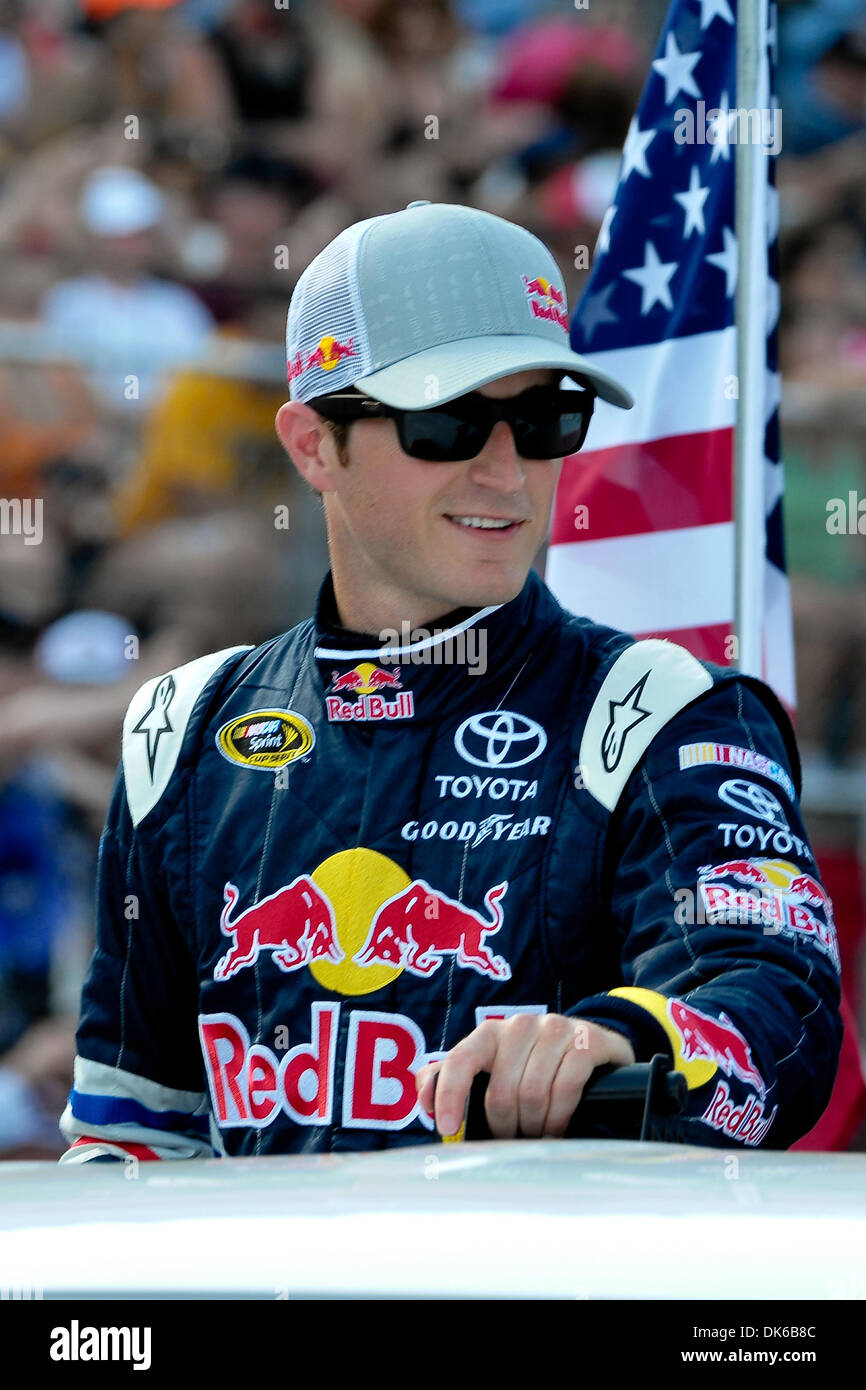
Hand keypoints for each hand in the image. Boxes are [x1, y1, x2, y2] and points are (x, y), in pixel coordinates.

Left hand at [416, 1014, 635, 1138]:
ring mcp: (555, 1029)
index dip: (449, 1095)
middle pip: (501, 1092)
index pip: (460, 1060)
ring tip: (536, 1135)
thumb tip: (425, 1100)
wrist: (590, 1047)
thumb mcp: (493, 1068)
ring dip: (534, 1126)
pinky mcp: (586, 1041)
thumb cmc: (532, 1065)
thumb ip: (451, 1080)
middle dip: (505, 1126)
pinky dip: (559, 1118)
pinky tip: (557, 1128)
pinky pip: (566, 1089)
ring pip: (533, 1094)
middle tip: (512, 1140)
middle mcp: (520, 1025)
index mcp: (490, 1033)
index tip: (447, 1128)